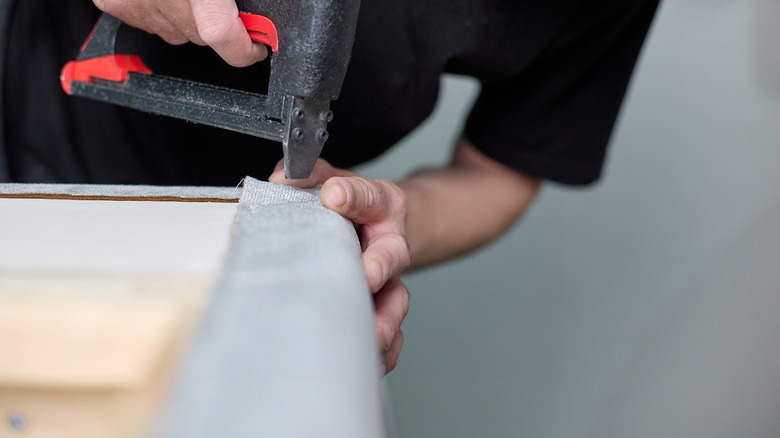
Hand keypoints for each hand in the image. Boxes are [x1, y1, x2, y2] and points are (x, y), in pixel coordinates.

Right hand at [93, 0, 266, 66]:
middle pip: (203, 37)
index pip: (222, 34)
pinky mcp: (112, 3)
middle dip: (219, 28)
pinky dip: (161, 12)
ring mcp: (132, 3)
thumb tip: (258, 23)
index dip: (245, 48)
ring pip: (177, 33)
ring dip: (188, 18)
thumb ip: (232, 1)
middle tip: (220, 3)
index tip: (256, 45)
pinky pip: (151, 22)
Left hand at [269, 159, 410, 375]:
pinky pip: (394, 335)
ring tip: (371, 335)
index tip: (333, 195)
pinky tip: (372, 363)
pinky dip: (385, 352)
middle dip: (379, 266)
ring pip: (395, 301)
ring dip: (384, 320)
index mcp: (380, 206)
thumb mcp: (332, 180)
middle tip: (367, 276)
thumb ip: (308, 175)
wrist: (383, 227)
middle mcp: (389, 244)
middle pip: (392, 255)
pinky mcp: (384, 310)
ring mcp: (389, 280)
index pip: (369, 196)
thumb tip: (280, 179)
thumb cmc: (351, 207)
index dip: (353, 196)